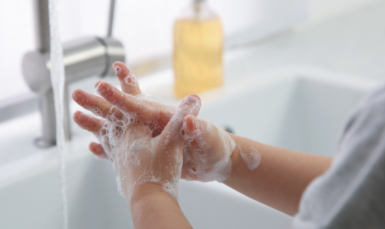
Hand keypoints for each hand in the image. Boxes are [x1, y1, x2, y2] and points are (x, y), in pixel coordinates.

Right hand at [72, 62, 235, 183]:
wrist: (217, 160)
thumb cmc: (216, 145)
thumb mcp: (209, 137)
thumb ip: (199, 129)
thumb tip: (190, 121)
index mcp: (165, 117)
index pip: (139, 104)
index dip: (120, 95)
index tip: (101, 85)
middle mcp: (154, 124)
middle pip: (121, 111)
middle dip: (99, 102)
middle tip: (76, 93)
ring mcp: (150, 138)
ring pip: (117, 128)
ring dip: (97, 123)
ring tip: (75, 116)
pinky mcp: (150, 152)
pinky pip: (123, 148)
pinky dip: (108, 147)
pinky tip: (94, 146)